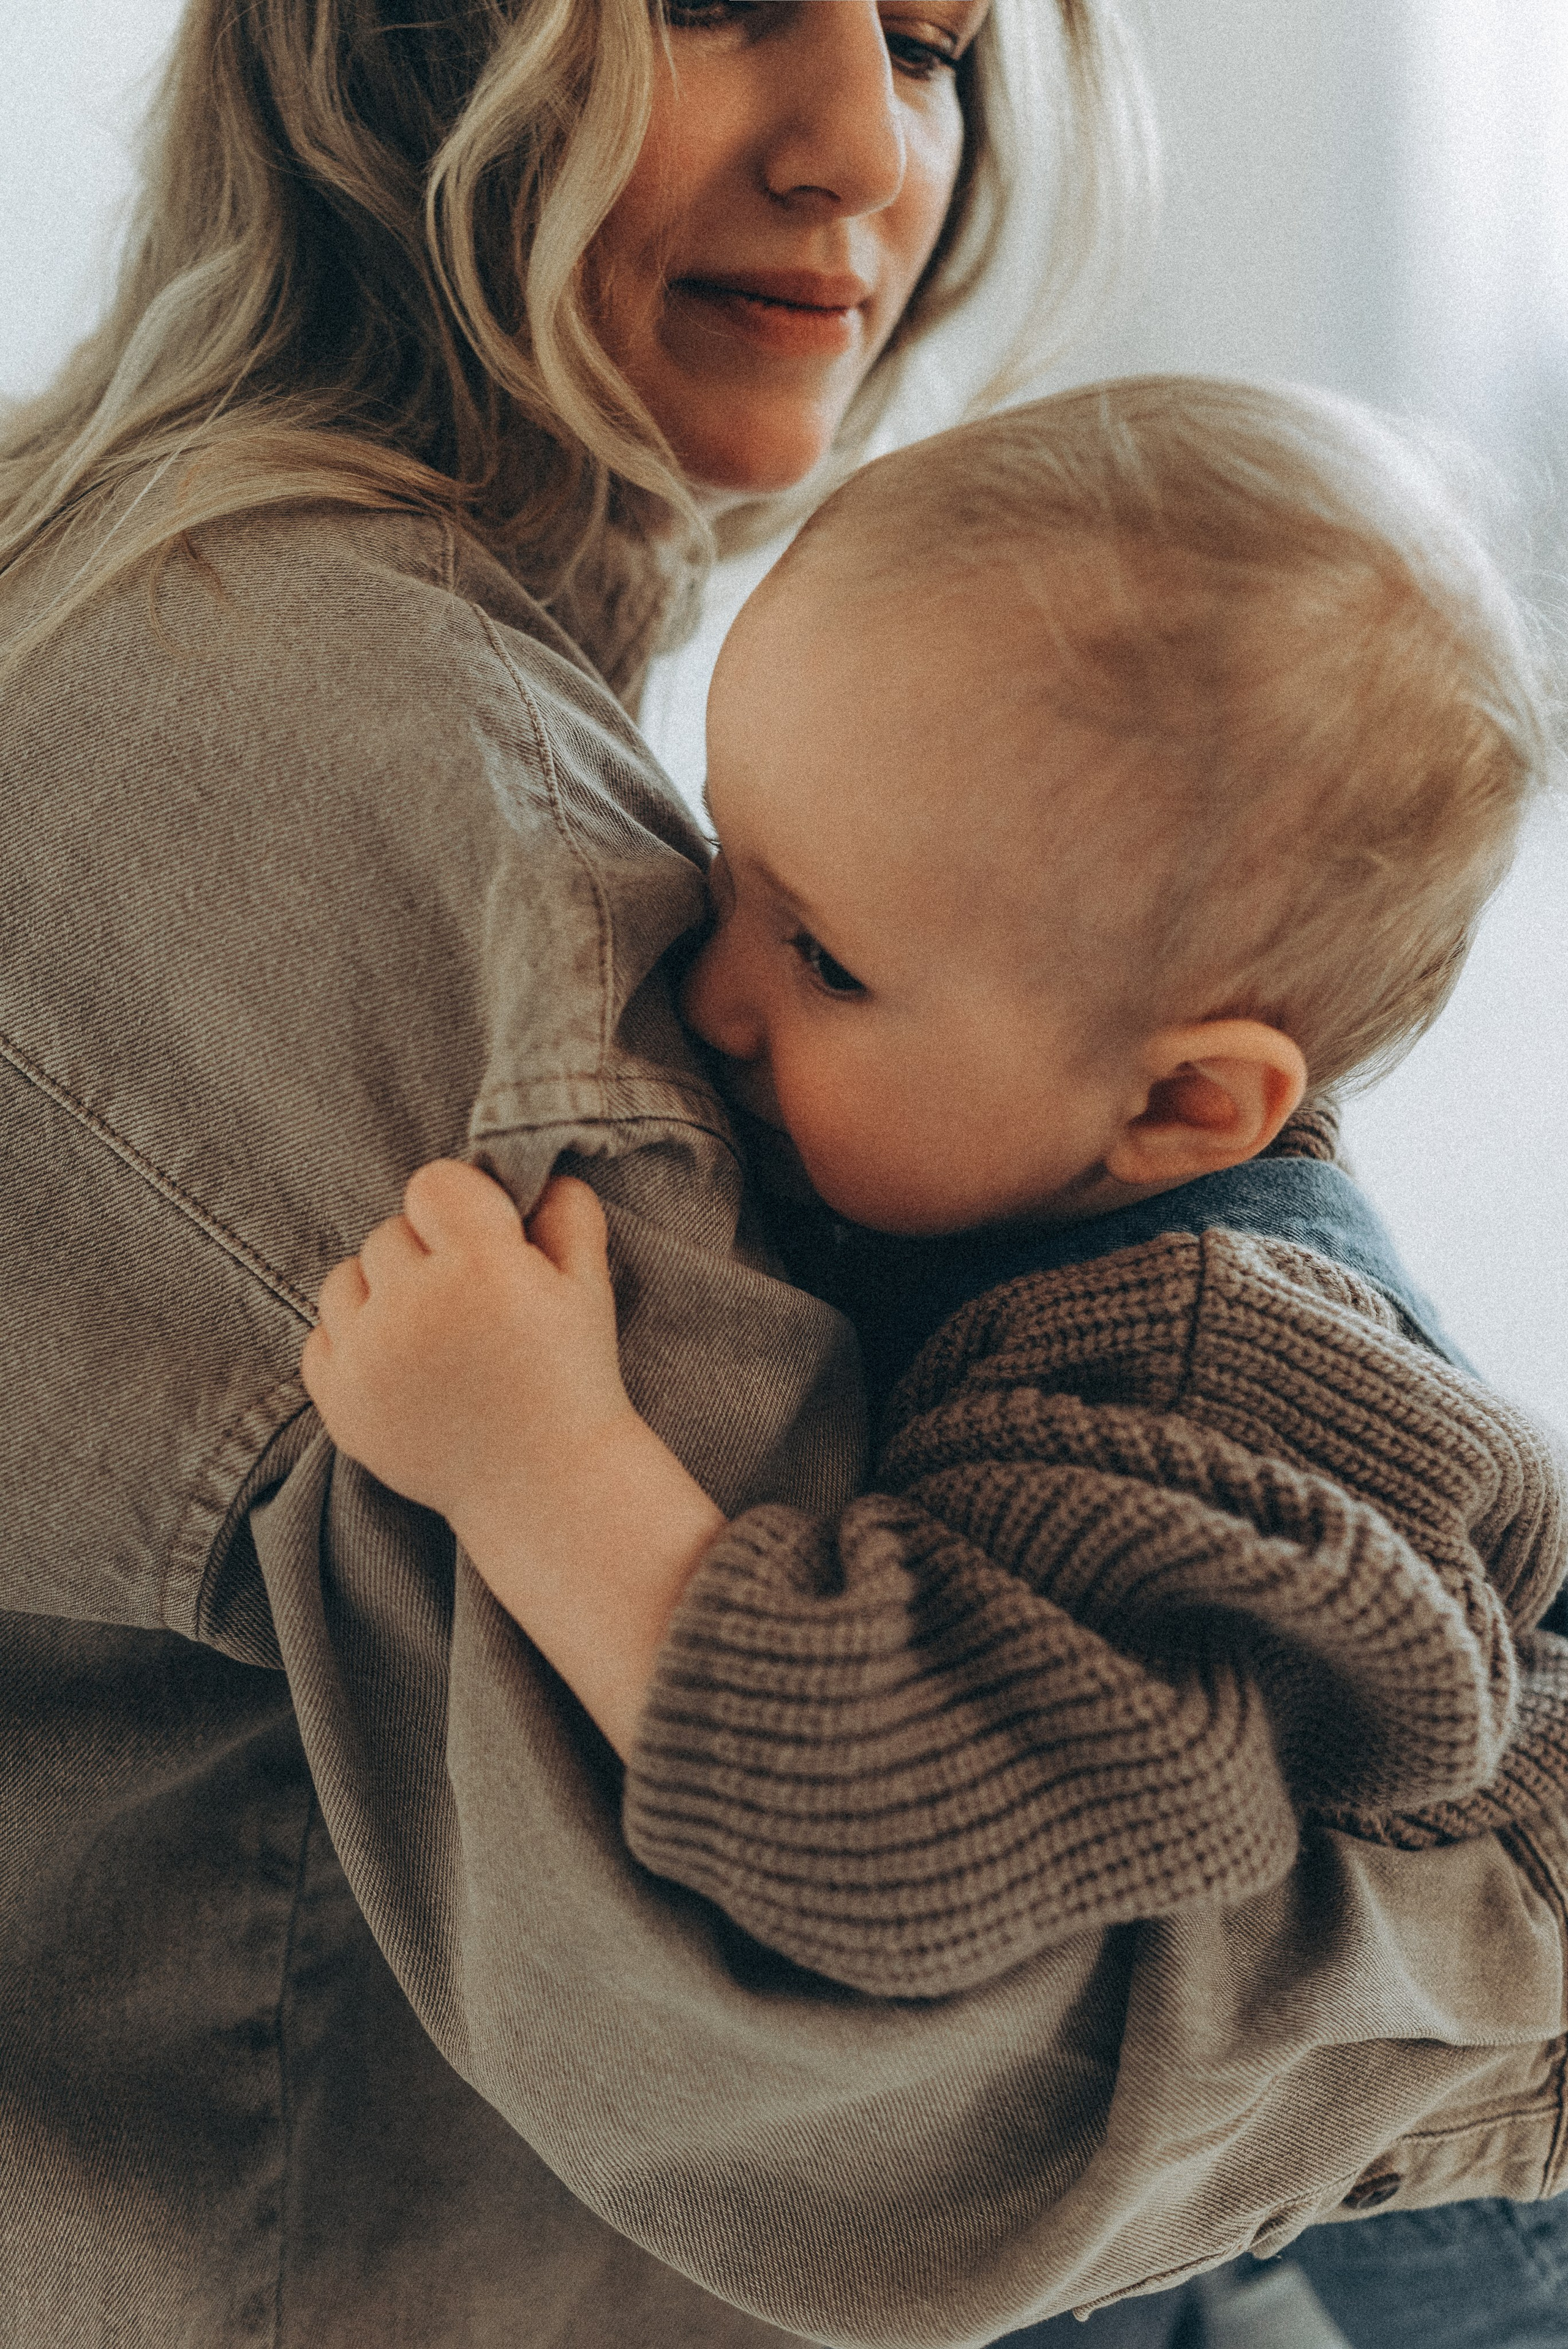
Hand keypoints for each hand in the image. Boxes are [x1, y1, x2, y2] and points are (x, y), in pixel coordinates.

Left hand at [302, 1160, 631, 1535]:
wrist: (543, 1487)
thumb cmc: (571, 1379)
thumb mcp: (589, 1288)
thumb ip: (567, 1213)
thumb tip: (534, 1174)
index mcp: (481, 1269)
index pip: (432, 1184)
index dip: (462, 1207)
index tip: (486, 1243)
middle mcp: (414, 1308)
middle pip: (389, 1232)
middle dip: (427, 1254)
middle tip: (468, 1301)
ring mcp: (368, 1358)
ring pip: (344, 1279)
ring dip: (382, 1293)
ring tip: (431, 1331)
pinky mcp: (339, 1402)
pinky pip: (320, 1335)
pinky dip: (355, 1342)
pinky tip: (403, 1366)